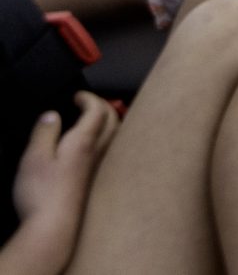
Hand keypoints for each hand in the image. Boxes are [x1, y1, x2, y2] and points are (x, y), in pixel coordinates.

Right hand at [10, 95, 117, 264]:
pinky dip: (109, 142)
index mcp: (84, 141)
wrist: (54, 227)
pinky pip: (114, 153)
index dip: (90, 97)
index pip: (97, 110)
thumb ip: (44, 132)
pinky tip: (100, 151)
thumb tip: (51, 115)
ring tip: (98, 122)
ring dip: (111, 123)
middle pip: (113, 120)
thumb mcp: (34, 157)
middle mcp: (100, 152)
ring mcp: (103, 168)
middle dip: (104, 106)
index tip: (80, 95)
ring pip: (117, 137)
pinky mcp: (100, 182)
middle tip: (90, 103)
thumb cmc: (43, 195)